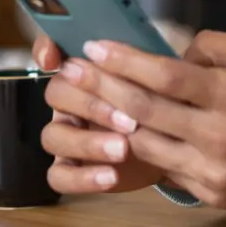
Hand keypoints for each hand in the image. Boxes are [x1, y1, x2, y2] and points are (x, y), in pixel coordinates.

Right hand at [32, 35, 163, 194]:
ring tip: (123, 149)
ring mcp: (65, 134)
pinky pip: (58, 176)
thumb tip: (179, 56)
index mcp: (84, 70)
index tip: (59, 58)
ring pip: (53, 136)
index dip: (46, 49)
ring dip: (88, 142)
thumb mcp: (164, 80)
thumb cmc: (163, 102)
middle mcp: (68, 100)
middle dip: (92, 104)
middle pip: (57, 93)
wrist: (171, 147)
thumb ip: (155, 64)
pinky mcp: (69, 169)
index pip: (51, 51)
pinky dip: (82, 177)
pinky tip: (111, 177)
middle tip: (129, 119)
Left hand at [74, 31, 225, 211]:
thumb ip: (213, 46)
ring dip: (112, 122)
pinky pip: (165, 168)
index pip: (164, 76)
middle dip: (101, 88)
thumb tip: (172, 53)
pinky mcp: (212, 192)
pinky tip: (125, 131)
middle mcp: (220, 135)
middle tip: (72, 71)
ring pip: (145, 144)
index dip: (124, 61)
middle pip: (143, 111)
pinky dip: (144, 148)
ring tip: (89, 100)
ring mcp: (214, 170)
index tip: (95, 46)